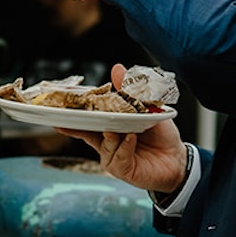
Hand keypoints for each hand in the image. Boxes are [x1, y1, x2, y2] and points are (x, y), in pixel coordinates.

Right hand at [60, 68, 186, 191]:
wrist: (178, 159)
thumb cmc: (160, 134)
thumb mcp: (147, 106)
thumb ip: (130, 90)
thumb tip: (116, 68)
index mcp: (109, 126)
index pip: (86, 118)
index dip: (72, 113)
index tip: (58, 106)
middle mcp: (106, 142)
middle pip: (86, 131)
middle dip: (77, 123)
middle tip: (71, 114)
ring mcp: (111, 156)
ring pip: (103, 142)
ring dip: (112, 133)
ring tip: (122, 128)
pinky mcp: (120, 168)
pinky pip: (117, 156)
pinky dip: (124, 146)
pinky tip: (132, 138)